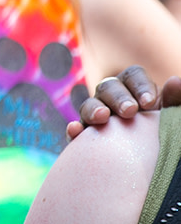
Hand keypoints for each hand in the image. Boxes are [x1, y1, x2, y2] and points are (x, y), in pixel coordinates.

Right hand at [66, 66, 180, 139]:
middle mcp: (113, 100)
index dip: (139, 85)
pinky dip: (73, 129)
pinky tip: (75, 131)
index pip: (133, 76)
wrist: (149, 168)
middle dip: (118, 97)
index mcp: (136, 91)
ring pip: (88, 104)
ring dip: (94, 109)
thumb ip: (175, 101)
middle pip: (108, 86)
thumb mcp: (172, 120)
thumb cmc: (163, 138)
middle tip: (130, 111)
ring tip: (102, 118)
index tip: (149, 103)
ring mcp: (96, 118)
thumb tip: (174, 81)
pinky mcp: (84, 138)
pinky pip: (75, 130)